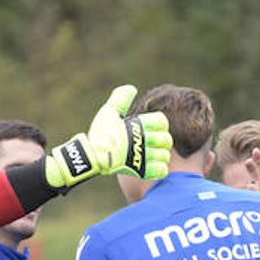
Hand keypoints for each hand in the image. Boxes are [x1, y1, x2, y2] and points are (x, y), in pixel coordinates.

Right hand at [45, 85, 172, 188]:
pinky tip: (150, 165)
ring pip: (165, 155)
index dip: (159, 125)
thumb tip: (132, 88)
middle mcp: (144, 140)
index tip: (149, 129)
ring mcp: (144, 156)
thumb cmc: (100, 134)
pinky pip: (162, 170)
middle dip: (161, 141)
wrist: (93, 157)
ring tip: (149, 154)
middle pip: (167, 139)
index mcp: (139, 124)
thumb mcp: (108, 112)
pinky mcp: (142, 171)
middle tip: (150, 143)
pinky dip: (158, 168)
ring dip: (159, 155)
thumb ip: (120, 99)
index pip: (162, 122)